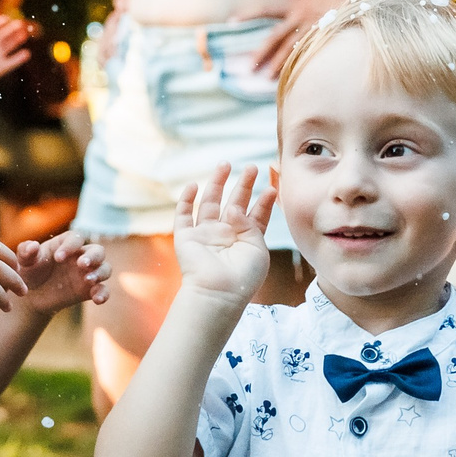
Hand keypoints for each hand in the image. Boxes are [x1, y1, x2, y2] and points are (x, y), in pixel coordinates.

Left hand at [0, 14, 31, 89]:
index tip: (7, 18)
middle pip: (3, 35)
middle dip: (11, 29)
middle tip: (20, 23)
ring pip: (9, 46)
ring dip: (16, 40)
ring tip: (24, 34)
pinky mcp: (1, 68)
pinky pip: (12, 61)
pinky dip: (19, 58)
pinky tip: (27, 53)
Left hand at [10, 231, 110, 314]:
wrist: (31, 297)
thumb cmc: (29, 272)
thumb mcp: (24, 262)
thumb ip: (26, 252)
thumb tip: (33, 246)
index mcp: (65, 245)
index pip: (76, 238)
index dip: (70, 246)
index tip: (58, 258)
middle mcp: (80, 257)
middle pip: (98, 251)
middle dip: (92, 256)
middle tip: (81, 264)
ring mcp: (87, 274)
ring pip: (105, 269)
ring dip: (100, 273)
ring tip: (87, 280)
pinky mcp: (89, 291)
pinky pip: (103, 290)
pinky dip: (103, 294)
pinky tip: (97, 300)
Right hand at [172, 164, 277, 305]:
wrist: (218, 292)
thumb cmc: (243, 276)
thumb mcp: (257, 247)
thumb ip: (249, 223)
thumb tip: (233, 207)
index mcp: (246, 241)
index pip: (256, 215)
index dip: (263, 201)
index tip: (272, 187)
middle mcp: (226, 235)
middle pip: (234, 203)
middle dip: (243, 185)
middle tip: (252, 167)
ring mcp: (205, 235)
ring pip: (209, 203)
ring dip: (217, 183)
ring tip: (225, 164)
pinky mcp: (186, 238)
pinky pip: (183, 215)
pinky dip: (186, 200)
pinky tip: (194, 185)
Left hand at [252, 0, 344, 74]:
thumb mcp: (310, 0)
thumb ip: (297, 13)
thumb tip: (286, 29)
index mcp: (294, 4)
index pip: (265, 9)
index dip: (248, 14)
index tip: (230, 22)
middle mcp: (300, 15)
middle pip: (275, 36)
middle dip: (261, 52)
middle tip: (249, 67)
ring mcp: (313, 25)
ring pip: (291, 48)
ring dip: (279, 64)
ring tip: (268, 78)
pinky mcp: (326, 33)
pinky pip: (310, 52)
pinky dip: (301, 64)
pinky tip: (294, 75)